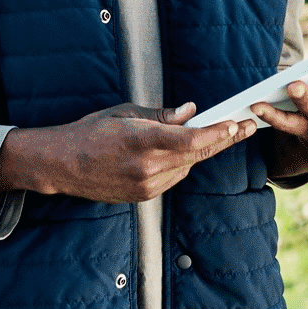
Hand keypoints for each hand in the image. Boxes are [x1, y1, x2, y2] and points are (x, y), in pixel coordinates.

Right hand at [0, 103, 256, 203]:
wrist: (63, 165)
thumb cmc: (91, 132)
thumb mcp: (124, 113)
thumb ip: (160, 115)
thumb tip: (190, 112)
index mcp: (142, 140)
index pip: (192, 140)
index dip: (218, 133)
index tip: (235, 123)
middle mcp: (147, 167)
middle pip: (197, 155)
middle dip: (223, 140)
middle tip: (244, 127)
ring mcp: (146, 185)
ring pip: (187, 167)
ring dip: (200, 152)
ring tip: (216, 134)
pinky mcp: (144, 196)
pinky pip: (173, 178)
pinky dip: (181, 164)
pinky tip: (180, 152)